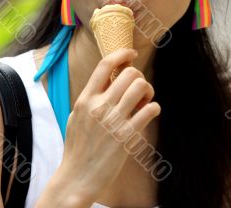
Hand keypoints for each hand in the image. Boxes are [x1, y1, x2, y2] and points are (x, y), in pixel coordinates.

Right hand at [59, 48, 160, 203]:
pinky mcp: (127, 136)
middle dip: (138, 76)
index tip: (132, 53)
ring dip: (148, 91)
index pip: (105, 65)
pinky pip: (150, 110)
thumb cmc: (78, 146)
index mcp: (86, 98)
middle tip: (138, 88)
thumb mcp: (77, 115)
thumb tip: (109, 78)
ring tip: (144, 100)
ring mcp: (114, 120)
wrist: (77, 177)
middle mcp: (99, 106)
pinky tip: (148, 113)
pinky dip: (154, 108)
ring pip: (141, 87)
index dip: (121, 53)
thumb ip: (91, 96)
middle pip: (129, 73)